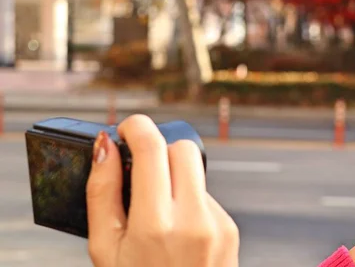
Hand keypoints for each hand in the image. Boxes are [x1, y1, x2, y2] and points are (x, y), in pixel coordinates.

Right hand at [86, 115, 238, 266]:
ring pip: (195, 172)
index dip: (136, 127)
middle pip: (182, 148)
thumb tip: (104, 145)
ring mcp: (217, 223)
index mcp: (156, 224)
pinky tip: (178, 230)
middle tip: (140, 169)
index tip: (125, 129)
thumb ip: (102, 192)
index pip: (154, 146)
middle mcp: (194, 220)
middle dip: (159, 150)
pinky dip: (189, 202)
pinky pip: (206, 196)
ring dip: (174, 178)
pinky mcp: (230, 228)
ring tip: (157, 212)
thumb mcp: (104, 248)